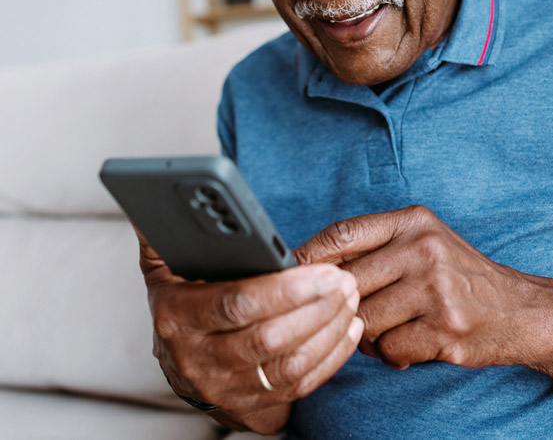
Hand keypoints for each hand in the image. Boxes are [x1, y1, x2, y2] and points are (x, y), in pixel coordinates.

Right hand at [138, 233, 362, 433]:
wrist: (179, 362)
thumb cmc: (182, 299)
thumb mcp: (164, 266)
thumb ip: (166, 230)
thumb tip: (157, 189)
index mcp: (177, 316)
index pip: (236, 304)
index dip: (285, 290)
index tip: (323, 270)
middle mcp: (196, 358)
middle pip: (268, 338)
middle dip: (316, 308)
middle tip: (345, 281)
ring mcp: (223, 388)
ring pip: (287, 365)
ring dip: (328, 331)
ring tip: (350, 299)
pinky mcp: (249, 406)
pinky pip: (298, 385)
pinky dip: (330, 358)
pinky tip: (349, 329)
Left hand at [295, 205, 530, 369]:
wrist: (520, 309)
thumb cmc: (460, 276)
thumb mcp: (423, 242)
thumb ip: (376, 248)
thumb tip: (307, 265)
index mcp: (414, 221)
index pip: (343, 233)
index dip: (309, 256)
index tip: (290, 275)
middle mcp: (424, 248)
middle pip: (347, 283)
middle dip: (343, 307)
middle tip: (355, 316)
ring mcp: (435, 288)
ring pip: (364, 321)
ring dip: (369, 336)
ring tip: (394, 328)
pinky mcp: (444, 327)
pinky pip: (388, 349)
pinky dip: (394, 354)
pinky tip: (415, 343)